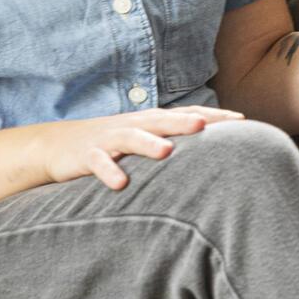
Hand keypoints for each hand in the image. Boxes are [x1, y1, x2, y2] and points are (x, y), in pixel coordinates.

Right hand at [39, 105, 244, 190]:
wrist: (57, 145)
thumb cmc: (112, 144)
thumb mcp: (144, 139)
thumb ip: (175, 142)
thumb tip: (217, 154)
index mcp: (150, 121)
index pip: (186, 114)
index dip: (212, 116)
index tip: (241, 120)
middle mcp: (133, 125)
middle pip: (162, 120)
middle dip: (184, 122)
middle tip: (208, 125)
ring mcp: (109, 139)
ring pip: (130, 138)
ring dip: (148, 143)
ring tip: (166, 152)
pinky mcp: (87, 155)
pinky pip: (98, 164)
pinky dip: (109, 172)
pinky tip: (120, 185)